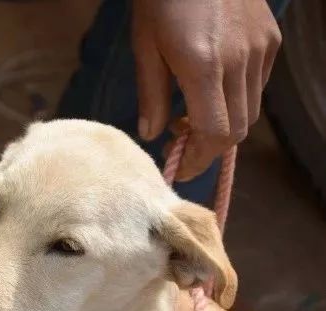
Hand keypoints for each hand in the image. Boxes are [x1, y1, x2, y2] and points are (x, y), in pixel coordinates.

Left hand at [132, 0, 280, 179]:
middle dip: (207, 146)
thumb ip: (151, 94)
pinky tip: (211, 88)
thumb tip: (152, 134)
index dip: (197, 159)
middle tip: (178, 140)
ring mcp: (261, 49)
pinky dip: (236, 100)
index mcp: (203, 66)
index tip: (178, 166)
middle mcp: (240, 61)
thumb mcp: (145, 46)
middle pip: (236, 130)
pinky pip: (257, 86)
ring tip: (190, 114)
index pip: (214, 134)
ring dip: (223, 124)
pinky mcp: (271, 38)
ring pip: (249, 110)